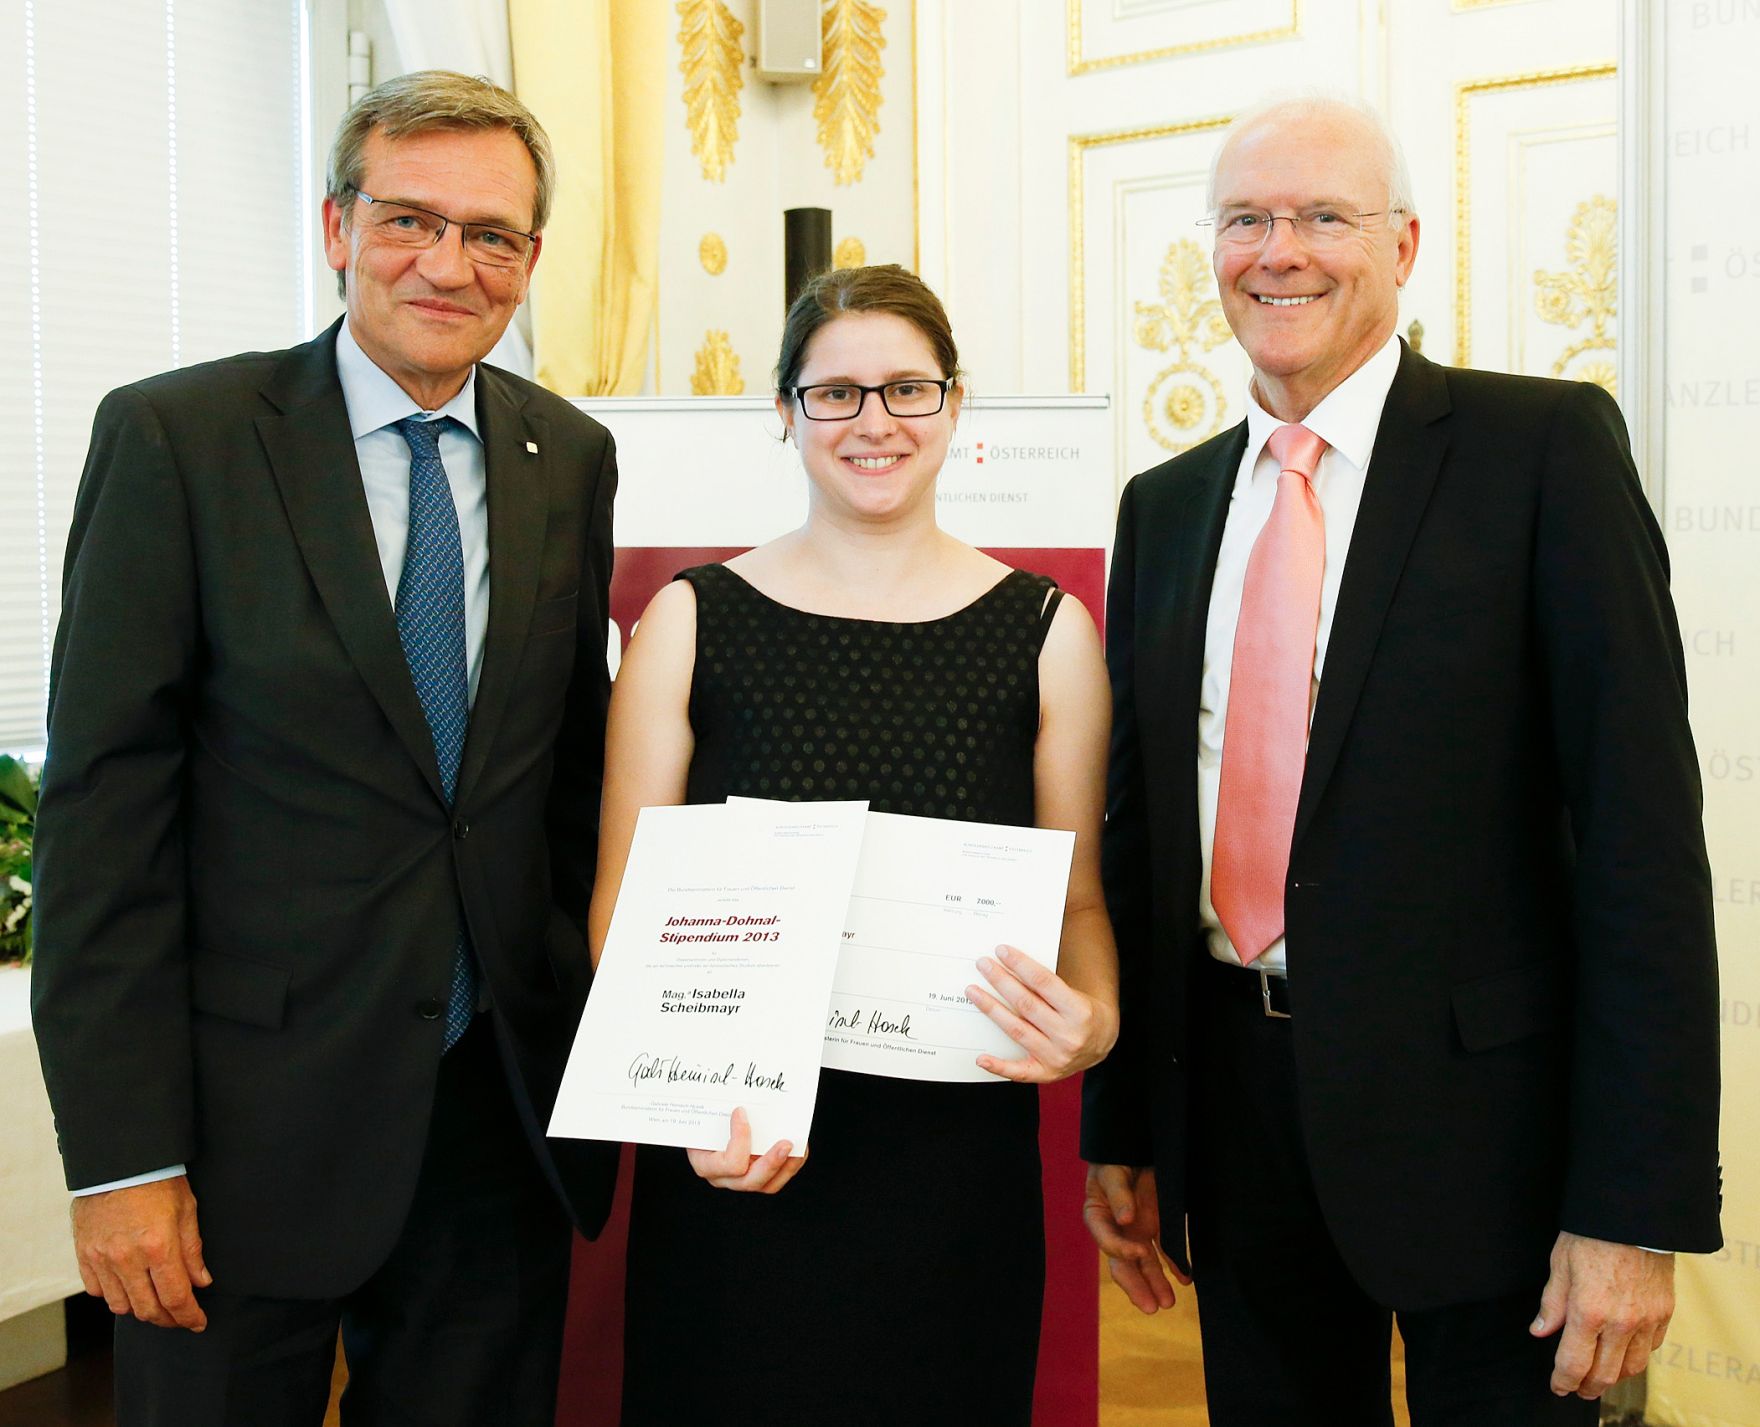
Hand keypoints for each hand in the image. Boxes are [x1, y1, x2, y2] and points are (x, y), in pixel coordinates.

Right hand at [72, 1175, 211, 1331]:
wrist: (119, 1162)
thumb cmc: (159, 1181)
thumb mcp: (187, 1210)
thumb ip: (192, 1250)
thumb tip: (201, 1282)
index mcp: (158, 1246)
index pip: (175, 1297)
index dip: (189, 1316)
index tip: (198, 1323)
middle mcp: (127, 1258)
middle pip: (147, 1309)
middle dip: (168, 1320)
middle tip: (181, 1318)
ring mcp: (101, 1259)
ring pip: (121, 1306)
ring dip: (141, 1310)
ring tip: (156, 1304)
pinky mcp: (84, 1255)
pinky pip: (97, 1291)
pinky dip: (115, 1295)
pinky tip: (129, 1287)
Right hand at [686, 1106, 808, 1193]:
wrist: (701, 1129)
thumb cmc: (702, 1121)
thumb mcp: (704, 1117)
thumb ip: (719, 1111)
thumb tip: (741, 1102)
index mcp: (705, 1165)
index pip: (729, 1163)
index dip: (740, 1139)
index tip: (741, 1112)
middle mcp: (722, 1178)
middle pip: (750, 1182)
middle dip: (771, 1162)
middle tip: (786, 1143)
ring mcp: (740, 1181)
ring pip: (768, 1185)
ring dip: (787, 1166)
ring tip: (799, 1146)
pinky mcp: (756, 1178)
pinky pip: (776, 1179)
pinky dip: (790, 1164)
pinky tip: (799, 1148)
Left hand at [967, 944, 1118, 1081]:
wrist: (1102, 1043)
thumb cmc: (1082, 1013)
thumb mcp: (1074, 995)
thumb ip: (1047, 986)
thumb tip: (1011, 966)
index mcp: (1080, 1011)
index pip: (1044, 983)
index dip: (1021, 965)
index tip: (1002, 951)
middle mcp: (1068, 1036)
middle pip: (1026, 1004)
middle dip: (1001, 981)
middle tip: (983, 965)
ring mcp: (1056, 1057)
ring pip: (1016, 1030)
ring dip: (991, 1009)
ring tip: (973, 991)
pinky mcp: (1046, 1073)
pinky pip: (1018, 1072)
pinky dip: (998, 1066)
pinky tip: (980, 1058)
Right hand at [1082, 1164, 1187, 1313]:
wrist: (1137, 1145)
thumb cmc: (1117, 1157)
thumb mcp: (1113, 1171)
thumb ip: (1118, 1194)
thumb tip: (1124, 1220)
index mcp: (1098, 1215)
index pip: (1106, 1239)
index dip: (1121, 1249)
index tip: (1140, 1252)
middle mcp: (1117, 1229)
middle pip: (1123, 1262)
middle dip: (1136, 1285)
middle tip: (1150, 1307)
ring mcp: (1136, 1231)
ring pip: (1144, 1263)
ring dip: (1155, 1283)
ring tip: (1168, 1303)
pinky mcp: (1156, 1227)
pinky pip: (1165, 1250)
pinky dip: (1175, 1265)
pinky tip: (1185, 1278)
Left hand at [1530, 1231, 1673, 1397]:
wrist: (1635, 1216)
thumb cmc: (1592, 1235)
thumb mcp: (1560, 1264)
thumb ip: (1552, 1303)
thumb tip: (1540, 1331)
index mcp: (1588, 1311)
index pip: (1574, 1363)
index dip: (1563, 1380)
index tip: (1557, 1386)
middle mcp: (1620, 1323)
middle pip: (1605, 1374)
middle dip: (1587, 1387)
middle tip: (1577, 1389)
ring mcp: (1646, 1320)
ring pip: (1632, 1367)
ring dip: (1614, 1377)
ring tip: (1600, 1377)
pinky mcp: (1665, 1313)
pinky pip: (1652, 1347)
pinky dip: (1636, 1356)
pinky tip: (1624, 1353)